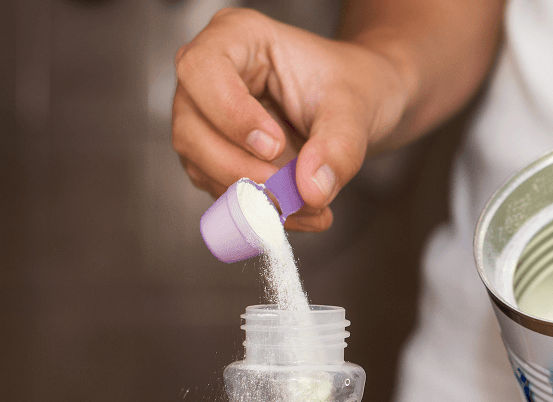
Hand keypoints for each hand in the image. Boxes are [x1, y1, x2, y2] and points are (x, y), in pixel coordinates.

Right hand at [171, 8, 409, 230]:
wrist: (361, 106)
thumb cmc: (353, 86)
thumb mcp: (355, 108)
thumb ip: (337, 146)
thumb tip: (310, 191)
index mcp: (237, 38)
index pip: (203, 70)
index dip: (232, 114)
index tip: (275, 145)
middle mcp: (209, 78)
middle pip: (192, 130)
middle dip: (244, 171)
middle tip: (296, 194)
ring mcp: (206, 120)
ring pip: (202, 167)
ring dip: (255, 198)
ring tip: (313, 207)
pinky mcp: (216, 158)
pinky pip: (223, 192)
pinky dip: (264, 211)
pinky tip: (305, 213)